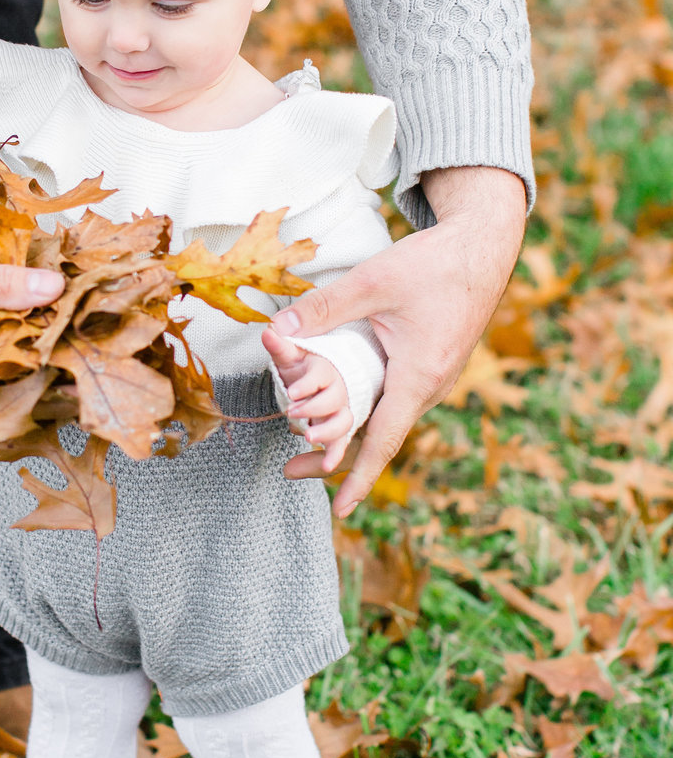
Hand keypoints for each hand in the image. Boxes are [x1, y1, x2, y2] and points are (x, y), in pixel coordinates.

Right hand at [0, 225, 63, 414]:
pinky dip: (7, 357)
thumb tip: (55, 289)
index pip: (8, 394)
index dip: (49, 378)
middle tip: (85, 351)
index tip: (82, 364)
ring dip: (26, 361)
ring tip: (69, 345)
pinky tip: (36, 345)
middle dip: (43, 370)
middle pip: (6, 391)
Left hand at [270, 166, 525, 517]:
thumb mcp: (372, 282)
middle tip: (291, 468)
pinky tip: (343, 397)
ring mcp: (435, 377)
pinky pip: (397, 396)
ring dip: (350, 426)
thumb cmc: (434, 264)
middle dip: (337, 454)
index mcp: (419, 376)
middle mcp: (432, 386)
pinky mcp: (433, 364)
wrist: (483, 247)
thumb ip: (323, 309)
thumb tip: (275, 334)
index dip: (359, 477)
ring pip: (388, 414)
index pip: (385, 441)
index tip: (339, 511)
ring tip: (307, 435)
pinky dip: (368, 404)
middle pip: (380, 434)